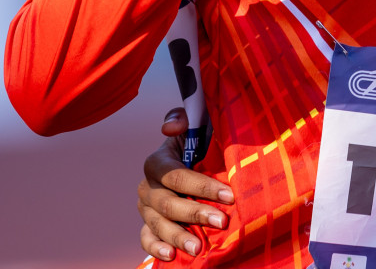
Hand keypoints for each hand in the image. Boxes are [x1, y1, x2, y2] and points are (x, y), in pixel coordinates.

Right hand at [138, 108, 234, 260]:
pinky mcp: (148, 225)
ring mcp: (146, 209)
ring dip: (178, 237)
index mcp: (157, 162)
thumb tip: (170, 126)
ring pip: (157, 225)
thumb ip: (182, 119)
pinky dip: (156, 248)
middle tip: (221, 221)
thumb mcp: (193, 126)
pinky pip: (146, 239)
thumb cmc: (197, 143)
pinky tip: (171, 256)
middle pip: (168, 204)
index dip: (202, 186)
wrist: (192, 161)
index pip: (176, 176)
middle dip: (196, 213)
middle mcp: (148, 187)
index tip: (229, 195)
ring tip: (198, 248)